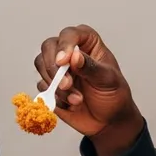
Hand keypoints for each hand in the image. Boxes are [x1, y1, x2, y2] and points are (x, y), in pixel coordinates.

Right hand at [34, 25, 143, 155]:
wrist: (109, 121)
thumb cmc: (113, 95)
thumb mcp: (108, 80)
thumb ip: (91, 67)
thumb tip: (74, 56)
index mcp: (87, 43)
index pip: (70, 34)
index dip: (64, 45)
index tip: (64, 61)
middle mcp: (69, 52)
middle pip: (48, 47)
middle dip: (54, 68)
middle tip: (67, 84)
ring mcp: (58, 68)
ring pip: (42, 66)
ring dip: (56, 85)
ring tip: (77, 99)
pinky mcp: (50, 86)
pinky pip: (42, 86)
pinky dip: (54, 96)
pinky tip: (70, 104)